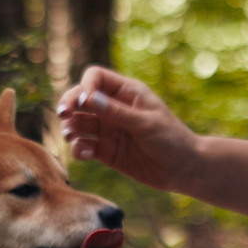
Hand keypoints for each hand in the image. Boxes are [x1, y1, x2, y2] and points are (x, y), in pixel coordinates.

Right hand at [56, 67, 197, 192]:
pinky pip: (84, 146)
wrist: (184, 170)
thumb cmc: (171, 140)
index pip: (95, 78)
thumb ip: (117, 112)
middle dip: (69, 105)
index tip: (84, 102)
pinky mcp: (106, 151)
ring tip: (71, 136)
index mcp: (126, 92)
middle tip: (64, 116)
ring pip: (79, 123)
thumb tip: (87, 98)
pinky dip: (79, 148)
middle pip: (80, 99)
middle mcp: (113, 108)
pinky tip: (85, 153)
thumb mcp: (146, 123)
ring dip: (70, 128)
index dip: (85, 87)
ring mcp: (108, 130)